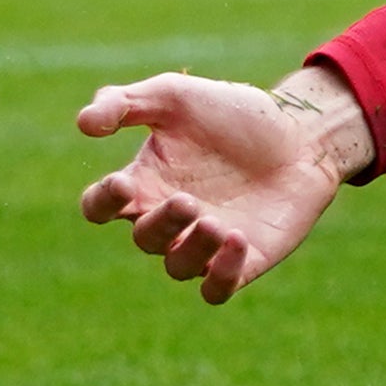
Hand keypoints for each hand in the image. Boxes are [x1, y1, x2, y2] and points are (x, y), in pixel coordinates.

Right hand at [78, 66, 372, 303]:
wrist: (302, 134)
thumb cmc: (233, 114)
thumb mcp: (175, 96)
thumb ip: (125, 102)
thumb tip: (83, 124)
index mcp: (144, 183)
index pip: (99, 206)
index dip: (101, 201)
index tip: (122, 184)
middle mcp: (169, 219)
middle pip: (144, 238)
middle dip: (161, 224)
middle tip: (187, 201)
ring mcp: (205, 243)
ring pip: (178, 267)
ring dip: (192, 249)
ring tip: (215, 222)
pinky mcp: (244, 260)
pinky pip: (217, 289)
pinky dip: (220, 275)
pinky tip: (237, 240)